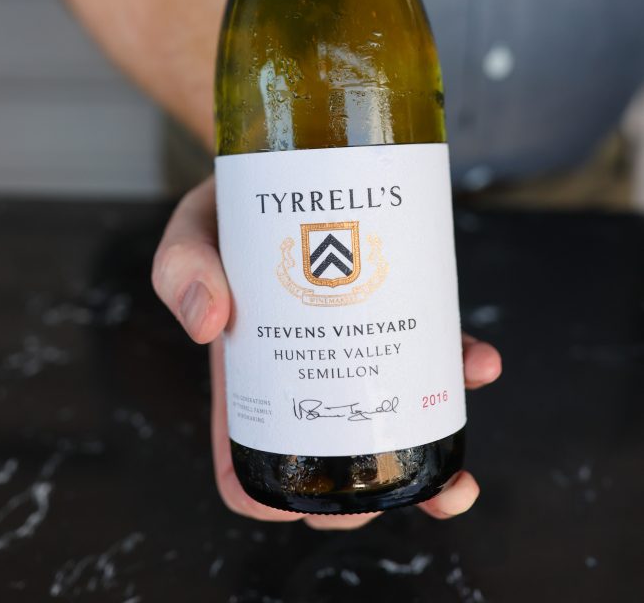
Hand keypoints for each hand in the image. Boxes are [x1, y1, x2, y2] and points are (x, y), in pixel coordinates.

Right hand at [152, 176, 502, 530]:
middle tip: (386, 488)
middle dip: (362, 496)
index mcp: (250, 372)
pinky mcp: (399, 305)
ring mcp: (358, 341)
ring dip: (430, 459)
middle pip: (331, 461)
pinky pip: (435, 350)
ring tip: (455, 482)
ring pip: (394, 419)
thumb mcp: (192, 232)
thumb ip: (181, 269)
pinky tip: (481, 364)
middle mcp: (310, 369)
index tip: (297, 505)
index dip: (268, 500)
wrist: (287, 156)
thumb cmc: (232, 208)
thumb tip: (206, 325)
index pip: (249, 460)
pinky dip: (462, 367)